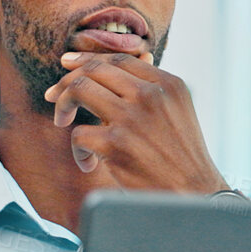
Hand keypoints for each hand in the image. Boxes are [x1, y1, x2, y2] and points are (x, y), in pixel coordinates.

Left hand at [44, 51, 228, 192]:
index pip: (118, 59)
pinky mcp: (116, 144)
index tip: (68, 67)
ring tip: (63, 122)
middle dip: (66, 82)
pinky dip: (78, 150)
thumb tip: (138, 57)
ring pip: (78, 90)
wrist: (195, 194)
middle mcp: (151, 95)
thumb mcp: (178, 112)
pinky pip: (78, 134)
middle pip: (93, 70)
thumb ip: (154, 88)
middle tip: (55, 98)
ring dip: (63, 106)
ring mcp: (132, 118)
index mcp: (168, 84)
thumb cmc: (182, 156)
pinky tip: (90, 163)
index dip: (87, 60)